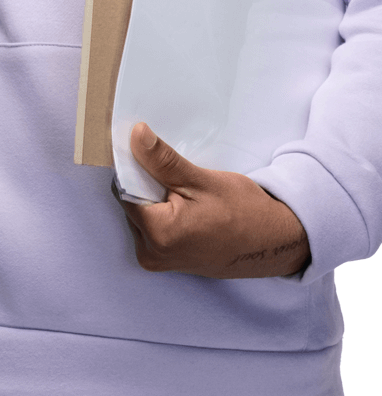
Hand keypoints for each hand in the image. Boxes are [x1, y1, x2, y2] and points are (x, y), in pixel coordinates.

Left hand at [116, 122, 310, 278]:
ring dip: (155, 197)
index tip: (151, 153)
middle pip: (131, 203)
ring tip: (184, 191)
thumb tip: (135, 134)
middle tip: (176, 176)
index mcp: (157, 235)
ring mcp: (158, 260)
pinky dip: (163, 211)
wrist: (272, 242)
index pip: (124, 190)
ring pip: (141, 214)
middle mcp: (151, 254)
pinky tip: (185, 205)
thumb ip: (163, 160)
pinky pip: (152, 227)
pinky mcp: (166, 261)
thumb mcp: (201, 179)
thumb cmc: (243, 212)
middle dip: (146, 183)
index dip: (135, 167)